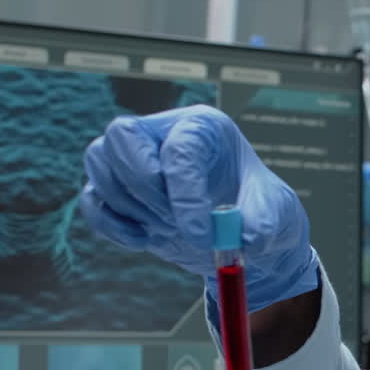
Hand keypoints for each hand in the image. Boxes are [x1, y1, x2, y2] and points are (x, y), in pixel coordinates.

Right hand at [80, 104, 318, 311]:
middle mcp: (164, 134)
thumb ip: (263, 225)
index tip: (201, 233)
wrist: (243, 237)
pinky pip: (91, 199)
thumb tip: (243, 235)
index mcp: (205, 128)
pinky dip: (109, 224)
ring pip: (98, 161)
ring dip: (128, 205)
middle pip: (121, 135)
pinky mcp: (120, 192)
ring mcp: (137, 161)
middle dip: (142, 185)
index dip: (185, 192)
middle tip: (171, 220)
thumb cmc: (261, 213)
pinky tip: (143, 240)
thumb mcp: (277, 217)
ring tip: (167, 228)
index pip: (180, 147)